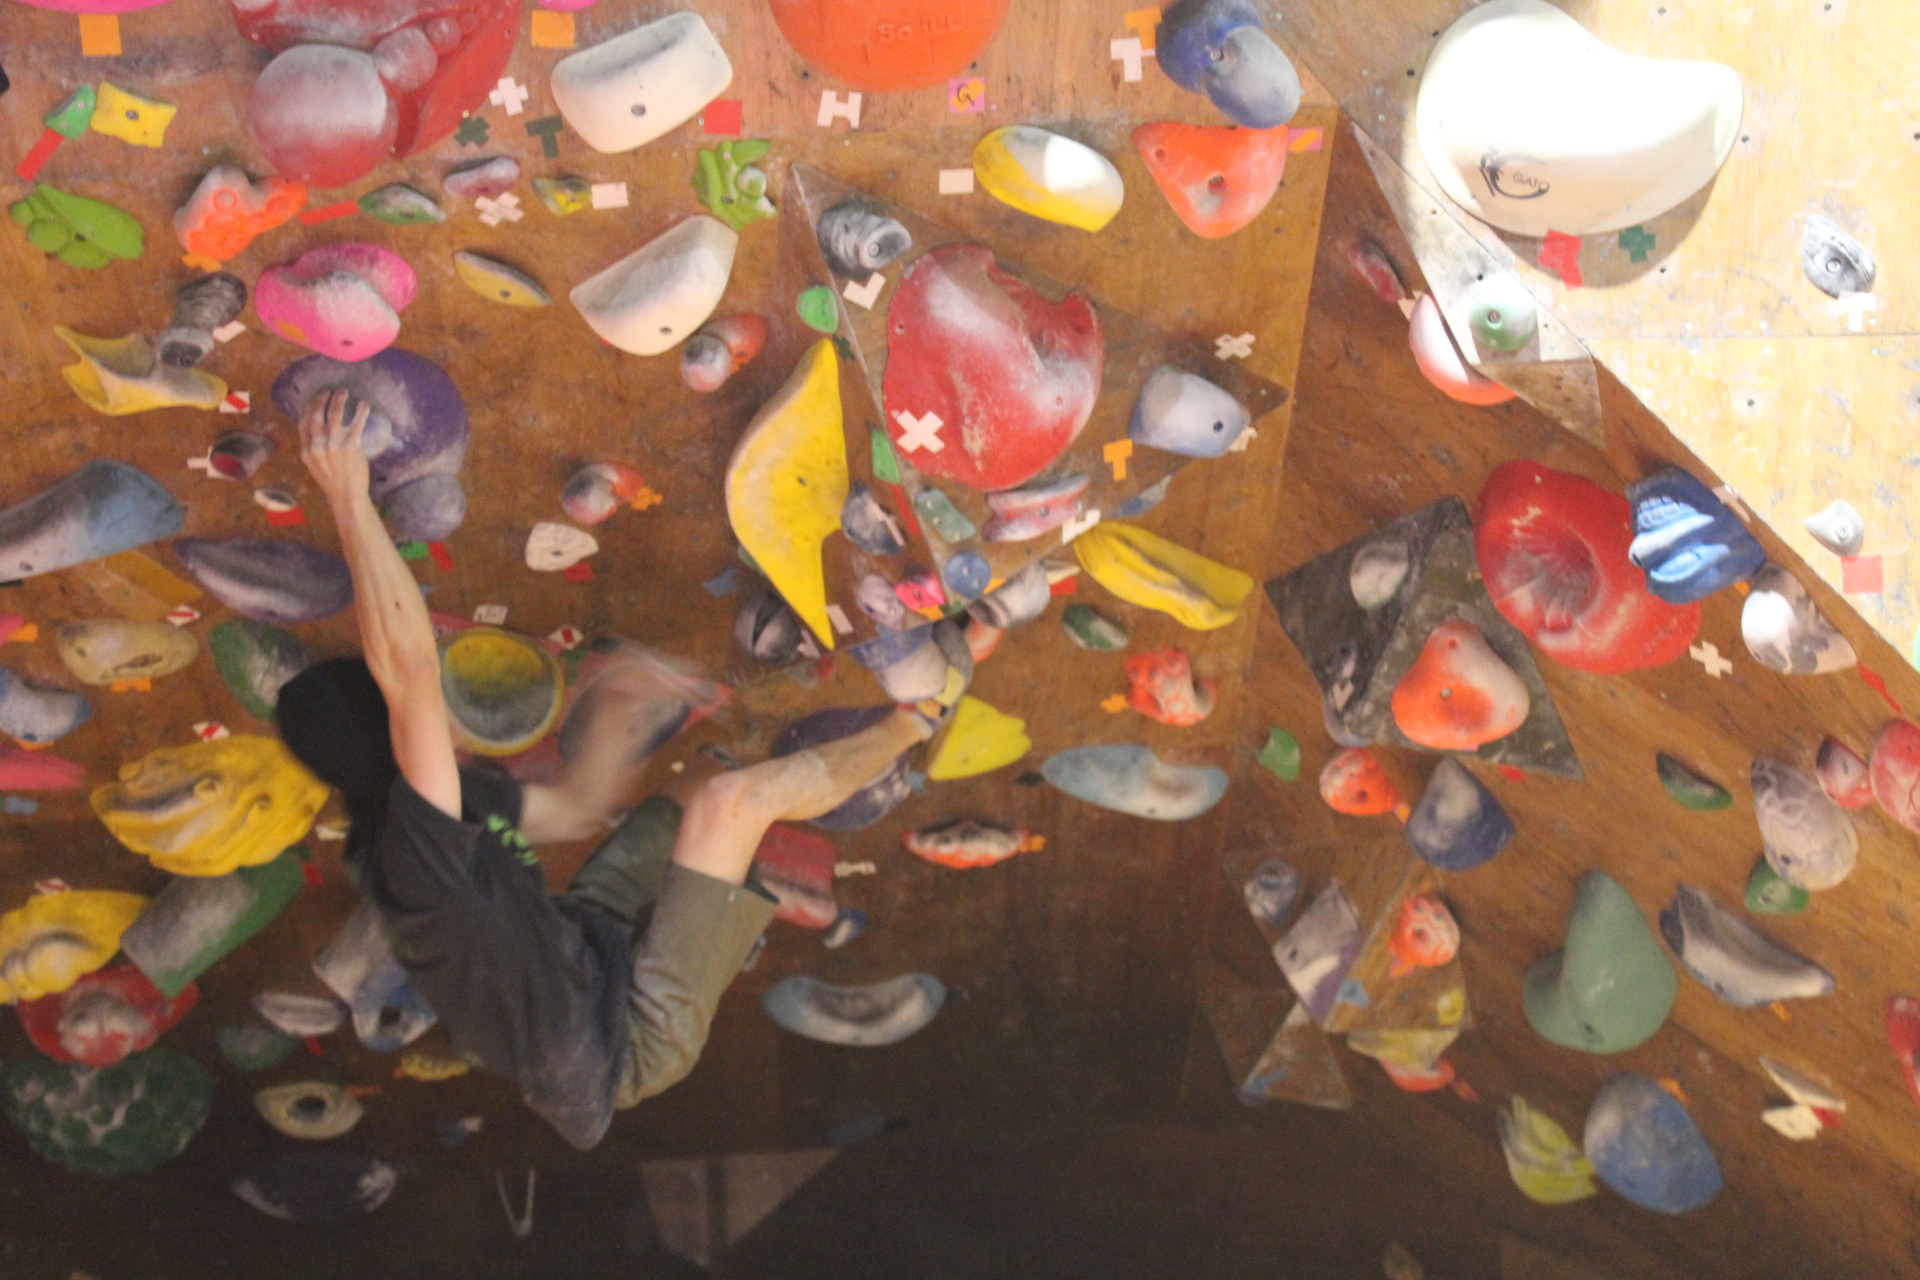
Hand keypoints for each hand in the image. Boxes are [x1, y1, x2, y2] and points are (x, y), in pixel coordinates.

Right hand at [298, 389, 370, 504]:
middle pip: (316, 416)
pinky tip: (365, 404)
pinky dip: (361, 412)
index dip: (308, 409)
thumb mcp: (315, 466)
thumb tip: (316, 433)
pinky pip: (356, 424)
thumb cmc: (332, 482)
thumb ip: (314, 449)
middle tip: (328, 391)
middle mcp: (318, 446)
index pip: (303, 423)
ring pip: (334, 415)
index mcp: (307, 451)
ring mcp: (334, 445)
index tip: (313, 400)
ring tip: (343, 392)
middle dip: (321, 400)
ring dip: (338, 401)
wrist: (346, 496)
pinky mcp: (351, 446)